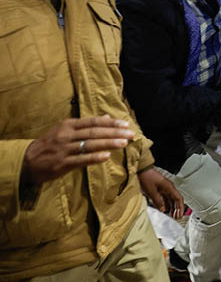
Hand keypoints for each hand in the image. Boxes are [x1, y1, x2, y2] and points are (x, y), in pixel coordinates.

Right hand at [21, 116, 135, 184]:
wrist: (27, 161)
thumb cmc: (51, 144)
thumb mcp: (66, 130)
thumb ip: (86, 125)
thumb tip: (108, 118)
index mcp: (68, 125)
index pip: (93, 122)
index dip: (111, 123)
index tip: (126, 124)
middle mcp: (66, 135)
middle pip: (94, 132)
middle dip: (115, 133)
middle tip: (131, 134)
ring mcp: (64, 149)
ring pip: (90, 145)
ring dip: (108, 144)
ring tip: (124, 143)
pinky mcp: (62, 163)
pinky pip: (81, 159)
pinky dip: (94, 157)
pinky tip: (106, 156)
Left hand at [138, 167, 183, 218]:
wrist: (141, 170)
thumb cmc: (146, 177)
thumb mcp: (151, 192)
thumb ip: (158, 201)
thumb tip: (163, 210)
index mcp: (169, 187)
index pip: (179, 199)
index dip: (180, 208)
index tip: (179, 215)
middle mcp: (168, 188)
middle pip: (176, 200)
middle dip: (177, 209)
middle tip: (177, 218)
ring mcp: (164, 188)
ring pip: (171, 200)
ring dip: (172, 208)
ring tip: (172, 215)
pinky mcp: (160, 189)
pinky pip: (165, 198)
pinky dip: (166, 205)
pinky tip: (164, 210)